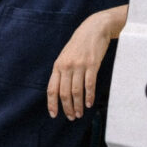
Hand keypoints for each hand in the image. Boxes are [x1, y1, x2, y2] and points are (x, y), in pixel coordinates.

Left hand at [47, 5, 127, 119]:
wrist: (94, 28)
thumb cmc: (79, 44)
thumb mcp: (65, 56)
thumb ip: (62, 71)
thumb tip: (60, 90)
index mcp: (58, 66)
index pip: (52, 89)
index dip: (52, 103)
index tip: (54, 114)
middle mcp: (66, 66)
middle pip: (64, 93)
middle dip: (67, 108)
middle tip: (71, 117)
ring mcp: (79, 65)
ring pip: (76, 91)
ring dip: (78, 105)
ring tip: (79, 114)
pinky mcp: (92, 64)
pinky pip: (89, 84)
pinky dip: (89, 96)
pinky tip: (89, 104)